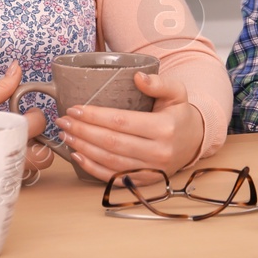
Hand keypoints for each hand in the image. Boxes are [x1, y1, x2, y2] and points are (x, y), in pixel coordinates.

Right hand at [0, 61, 54, 175]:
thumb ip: (0, 87)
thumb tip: (16, 69)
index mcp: (8, 136)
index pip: (39, 125)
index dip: (36, 115)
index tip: (28, 111)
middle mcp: (9, 160)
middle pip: (46, 156)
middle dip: (41, 142)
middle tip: (25, 131)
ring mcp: (4, 177)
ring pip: (33, 170)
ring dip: (28, 155)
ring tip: (11, 142)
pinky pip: (17, 178)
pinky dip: (15, 166)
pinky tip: (1, 154)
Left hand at [54, 71, 203, 179]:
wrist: (194, 141)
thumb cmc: (179, 114)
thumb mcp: (177, 92)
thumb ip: (158, 82)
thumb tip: (137, 76)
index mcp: (164, 128)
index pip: (121, 122)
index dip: (95, 116)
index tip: (75, 109)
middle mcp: (158, 152)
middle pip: (111, 142)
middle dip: (82, 131)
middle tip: (63, 121)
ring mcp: (151, 170)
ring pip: (110, 161)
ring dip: (83, 148)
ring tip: (66, 135)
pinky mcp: (144, 181)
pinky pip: (114, 178)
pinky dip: (92, 168)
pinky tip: (77, 156)